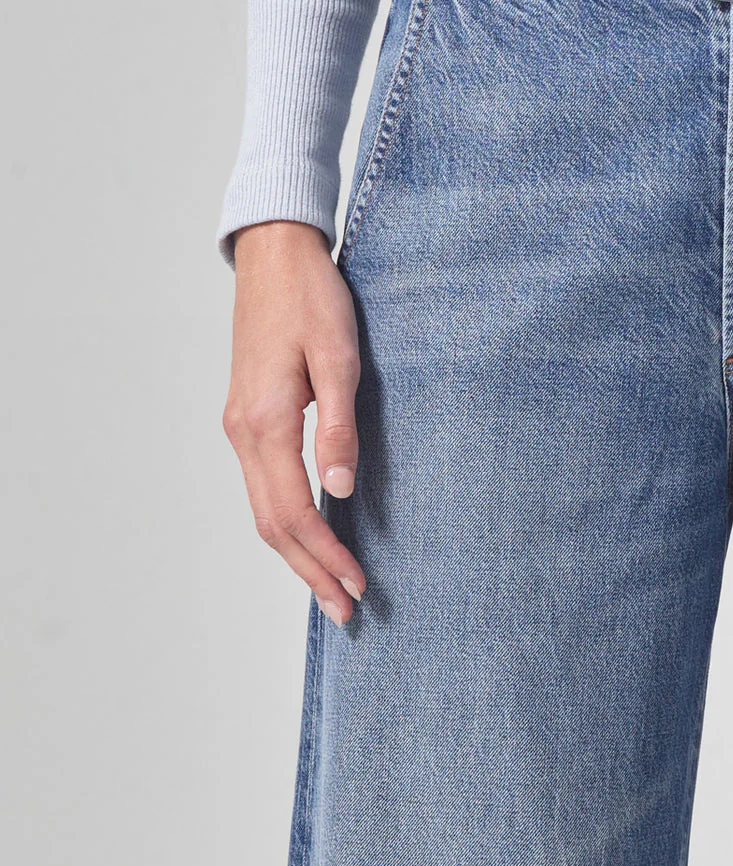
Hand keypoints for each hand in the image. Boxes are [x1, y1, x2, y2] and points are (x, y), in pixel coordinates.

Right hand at [223, 220, 364, 626]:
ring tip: (331, 585)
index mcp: (266, 422)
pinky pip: (264, 486)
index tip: (358, 586)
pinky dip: (287, 521)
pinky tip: (312, 533)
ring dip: (297, 552)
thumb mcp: (338, 358)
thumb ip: (340, 427)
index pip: (293, 512)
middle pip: (272, 525)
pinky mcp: (248, 417)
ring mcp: (240, 426)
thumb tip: (341, 492)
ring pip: (263, 509)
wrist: (275, 255)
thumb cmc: (312, 298)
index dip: (325, 556)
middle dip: (309, 571)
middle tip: (346, 610)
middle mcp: (244, 432)